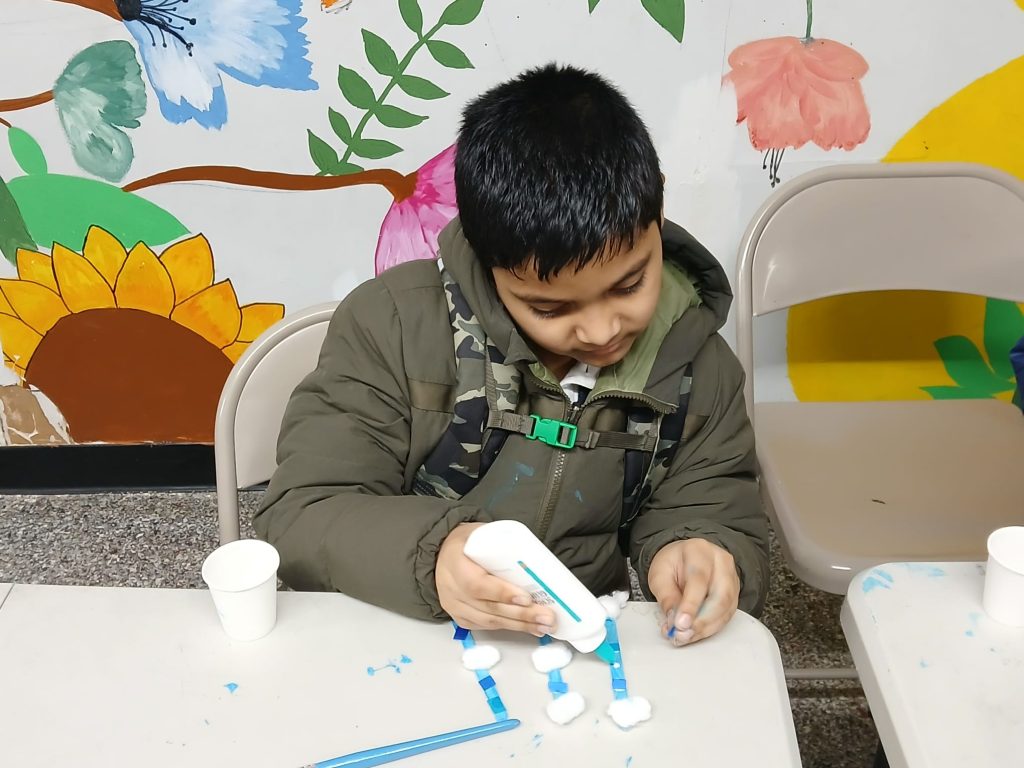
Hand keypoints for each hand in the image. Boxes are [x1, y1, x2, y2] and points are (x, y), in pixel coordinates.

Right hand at [436, 523, 555, 635]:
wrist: (441, 554)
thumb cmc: (466, 543)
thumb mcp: (480, 533)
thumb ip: (502, 545)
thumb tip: (537, 558)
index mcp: (455, 563)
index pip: (477, 584)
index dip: (502, 593)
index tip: (526, 598)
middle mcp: (452, 589)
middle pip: (489, 608)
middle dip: (522, 614)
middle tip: (547, 617)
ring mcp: (456, 606)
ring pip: (491, 621)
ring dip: (521, 625)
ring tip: (544, 625)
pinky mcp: (462, 618)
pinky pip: (488, 626)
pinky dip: (511, 627)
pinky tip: (530, 627)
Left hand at [648, 538, 739, 645]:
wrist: (684, 559)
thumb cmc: (672, 564)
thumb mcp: (659, 575)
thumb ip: (666, 596)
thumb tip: (673, 621)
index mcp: (699, 550)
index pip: (699, 579)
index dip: (691, 604)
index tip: (680, 624)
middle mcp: (721, 562)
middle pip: (720, 595)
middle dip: (701, 621)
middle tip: (683, 635)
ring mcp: (732, 577)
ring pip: (726, 608)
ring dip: (705, 627)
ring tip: (686, 637)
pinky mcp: (734, 594)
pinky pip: (727, 615)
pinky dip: (710, 628)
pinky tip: (696, 633)